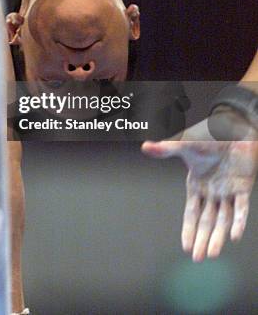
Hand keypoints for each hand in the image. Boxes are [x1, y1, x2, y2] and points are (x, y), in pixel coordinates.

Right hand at [142, 115, 257, 261]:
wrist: (232, 127)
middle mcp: (212, 192)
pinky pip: (240, 208)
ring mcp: (228, 191)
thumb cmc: (208, 136)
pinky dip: (238, 221)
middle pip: (206, 221)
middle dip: (202, 240)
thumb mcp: (184, 145)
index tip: (186, 248)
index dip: (189, 230)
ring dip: (217, 236)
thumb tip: (144, 147)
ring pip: (223, 219)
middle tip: (198, 259)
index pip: (191, 213)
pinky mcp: (243, 186)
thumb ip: (165, 149)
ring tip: (212, 254)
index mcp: (196, 185)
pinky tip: (234, 236)